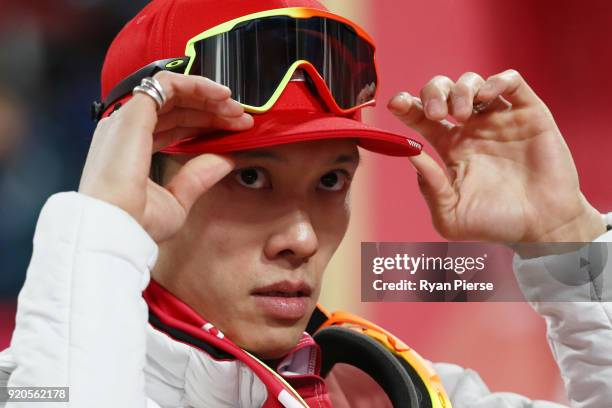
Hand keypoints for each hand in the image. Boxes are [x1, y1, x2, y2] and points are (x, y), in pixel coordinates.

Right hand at [79, 71, 253, 241]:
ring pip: (173, 92)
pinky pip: (167, 83)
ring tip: (235, 109)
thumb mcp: (177, 200)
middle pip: (175, 109)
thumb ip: (199, 176)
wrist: (118, 227)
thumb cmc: (137, 223)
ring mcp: (128, 118)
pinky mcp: (134, 111)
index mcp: (131, 150)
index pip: (173, 127)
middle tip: (241, 119)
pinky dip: (196, 84)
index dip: (205, 126)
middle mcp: (126, 130)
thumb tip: (226, 160)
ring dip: (207, 97)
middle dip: (211, 111)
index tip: (234, 131)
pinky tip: (220, 95)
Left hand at [388, 69, 604, 242]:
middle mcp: (471, 129)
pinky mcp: (528, 114)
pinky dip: (495, 80)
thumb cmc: (495, 224)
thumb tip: (410, 154)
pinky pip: (511, 81)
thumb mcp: (450, 215)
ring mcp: (499, 119)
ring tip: (462, 115)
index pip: (420, 117)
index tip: (396, 105)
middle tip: (435, 114)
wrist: (541, 228)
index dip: (406, 105)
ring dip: (460, 90)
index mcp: (449, 147)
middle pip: (442, 91)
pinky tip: (486, 97)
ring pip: (472, 82)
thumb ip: (429, 186)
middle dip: (432, 93)